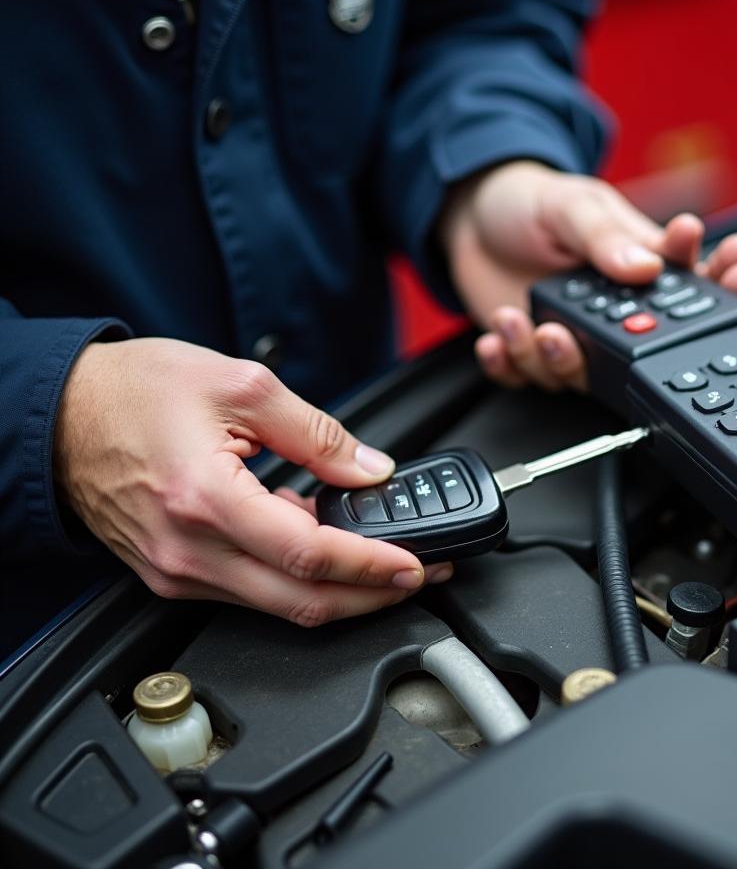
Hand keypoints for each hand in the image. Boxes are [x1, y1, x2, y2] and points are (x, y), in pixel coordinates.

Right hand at [54, 338, 451, 625]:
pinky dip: (294, 578)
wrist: (63, 413)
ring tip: (382, 559)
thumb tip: (369, 468)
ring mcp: (175, 571)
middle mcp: (187, 551)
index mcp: (206, 499)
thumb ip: (316, 433)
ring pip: (276, 605)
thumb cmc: (135, 391)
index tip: (415, 564)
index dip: (370, 566)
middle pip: (299, 601)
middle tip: (418, 575)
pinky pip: (247, 590)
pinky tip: (321, 548)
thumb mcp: (240, 386)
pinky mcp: (171, 573)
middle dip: (370, 595)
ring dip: (337, 591)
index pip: (307, 555)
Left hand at [439, 161, 736, 389]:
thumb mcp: (570, 204)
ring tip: (541, 327)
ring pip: (583, 373)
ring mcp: (574, 335)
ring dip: (559, 358)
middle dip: (631, 348)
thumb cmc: (527, 202)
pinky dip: (513, 363)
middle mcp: (613, 310)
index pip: (694, 280)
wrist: (468, 217)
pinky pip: (528, 376)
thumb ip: (604, 236)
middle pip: (646, 346)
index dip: (725, 280)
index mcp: (636, 264)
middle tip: (609, 328)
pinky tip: (504, 332)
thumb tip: (645, 265)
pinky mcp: (532, 352)